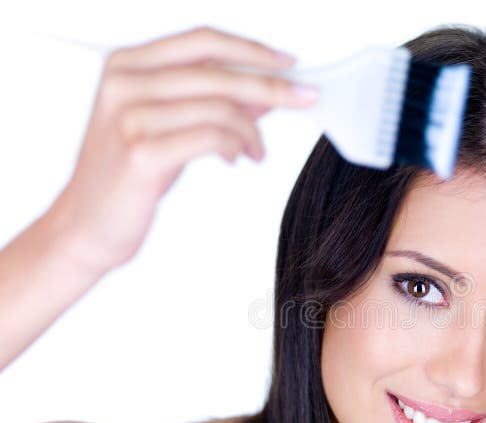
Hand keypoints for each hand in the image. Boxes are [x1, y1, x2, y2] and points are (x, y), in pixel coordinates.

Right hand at [48, 25, 318, 271]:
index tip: (288, 63)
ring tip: (256, 151)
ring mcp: (130, 117)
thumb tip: (265, 88)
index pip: (203, 41)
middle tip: (306, 99)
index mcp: (127, 65)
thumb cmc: (127, 174)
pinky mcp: (141, 152)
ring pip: (220, 107)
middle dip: (272, 86)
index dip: (252, 49)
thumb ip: (212, 102)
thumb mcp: (170, 127)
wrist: (87, 225)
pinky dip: (236, 146)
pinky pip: (212, 137)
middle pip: (219, 73)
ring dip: (252, 130)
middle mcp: (125, 83)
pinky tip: (237, 157)